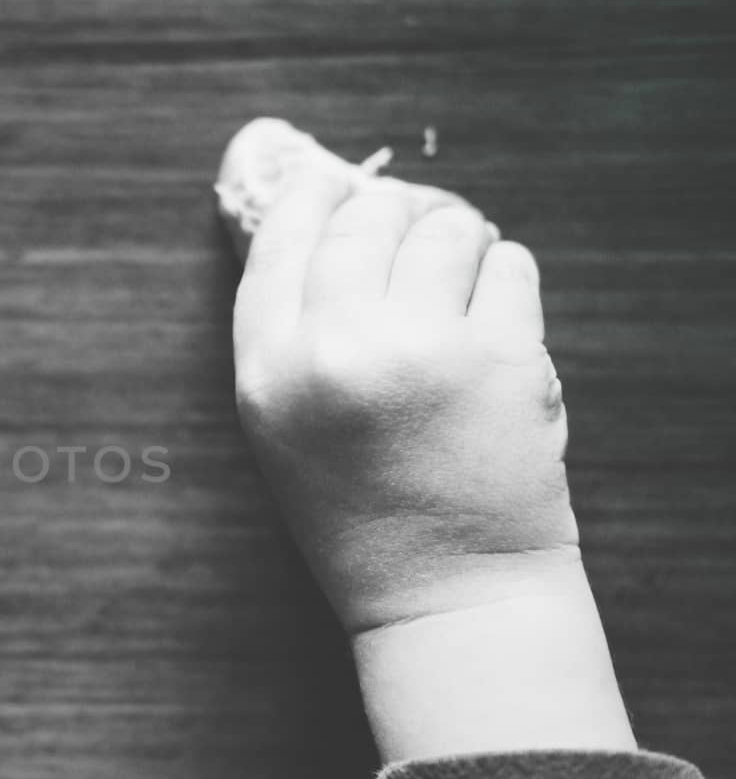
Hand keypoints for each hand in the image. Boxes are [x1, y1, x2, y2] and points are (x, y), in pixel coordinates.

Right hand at [233, 169, 633, 759]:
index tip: (336, 189)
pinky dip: (505, 276)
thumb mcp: (282, 423)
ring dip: (458, 237)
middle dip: (397, 213)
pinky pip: (509, 264)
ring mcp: (421, 350)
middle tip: (417, 233)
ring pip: (445, 227)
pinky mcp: (501, 358)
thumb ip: (288, 329)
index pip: (282, 237)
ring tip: (461, 277)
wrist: (446, 589)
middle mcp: (335, 350)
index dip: (313, 198)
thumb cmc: (363, 507)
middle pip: (366, 217)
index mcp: (269, 370)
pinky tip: (493, 316)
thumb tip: (321, 213)